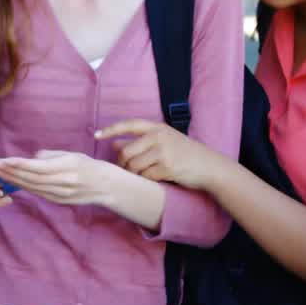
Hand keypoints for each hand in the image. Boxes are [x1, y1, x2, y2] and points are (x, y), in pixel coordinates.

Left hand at [0, 151, 116, 206]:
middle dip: (10, 172)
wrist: (105, 186)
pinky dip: (23, 187)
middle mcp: (63, 183)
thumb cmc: (87, 165)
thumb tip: (33, 157)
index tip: (3, 160)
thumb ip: (50, 155)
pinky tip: (12, 181)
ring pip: (31, 187)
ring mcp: (60, 194)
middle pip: (31, 178)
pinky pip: (37, 193)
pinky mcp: (58, 201)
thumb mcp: (72, 154)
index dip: (19, 164)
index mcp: (67, 167)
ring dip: (13, 180)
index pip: (37, 167)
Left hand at [96, 119, 217, 188]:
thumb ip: (141, 141)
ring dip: (133, 174)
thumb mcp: (164, 142)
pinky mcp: (167, 167)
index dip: (111, 129)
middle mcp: (159, 137)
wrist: (209, 166)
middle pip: (126, 151)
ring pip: (134, 166)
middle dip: (122, 164)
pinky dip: (145, 180)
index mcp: (158, 127)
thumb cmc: (185, 154)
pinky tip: (152, 180)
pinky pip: (145, 176)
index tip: (96, 135)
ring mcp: (164, 152)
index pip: (129, 124)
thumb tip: (114, 144)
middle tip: (126, 170)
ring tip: (139, 176)